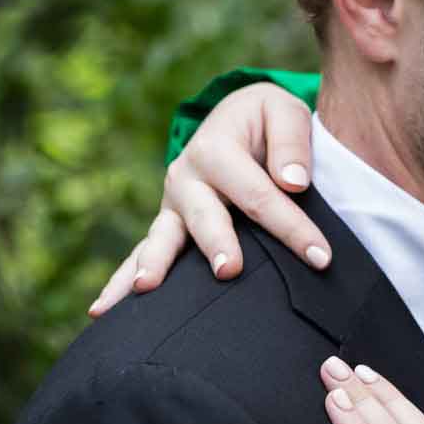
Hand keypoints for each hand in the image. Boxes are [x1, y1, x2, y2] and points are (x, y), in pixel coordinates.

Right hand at [88, 84, 329, 315]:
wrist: (237, 122)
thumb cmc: (265, 122)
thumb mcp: (284, 112)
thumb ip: (291, 142)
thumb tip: (292, 181)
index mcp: (215, 148)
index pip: (259, 195)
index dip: (292, 227)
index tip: (321, 257)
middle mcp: (186, 177)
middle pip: (205, 216)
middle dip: (218, 243)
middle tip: (230, 270)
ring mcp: (172, 206)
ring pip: (162, 238)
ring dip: (154, 263)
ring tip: (146, 287)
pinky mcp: (168, 227)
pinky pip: (141, 256)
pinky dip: (120, 282)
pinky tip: (102, 311)